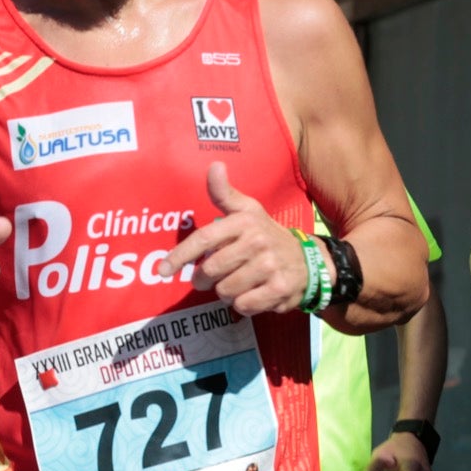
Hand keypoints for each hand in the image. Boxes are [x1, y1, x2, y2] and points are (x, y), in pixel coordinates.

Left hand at [163, 164, 313, 315]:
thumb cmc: (267, 235)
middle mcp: (258, 242)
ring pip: (226, 290)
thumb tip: (214, 165)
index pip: (204, 239)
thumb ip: (225, 193)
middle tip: (208, 279)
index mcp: (245, 221)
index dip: (180, 256)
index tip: (163, 270)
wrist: (308, 260)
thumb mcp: (248, 211)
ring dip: (225, 293)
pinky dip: (242, 304)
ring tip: (235, 284)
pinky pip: (244, 305)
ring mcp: (270, 266)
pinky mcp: (279, 289)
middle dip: (204, 279)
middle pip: (211, 270)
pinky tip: (252, 294)